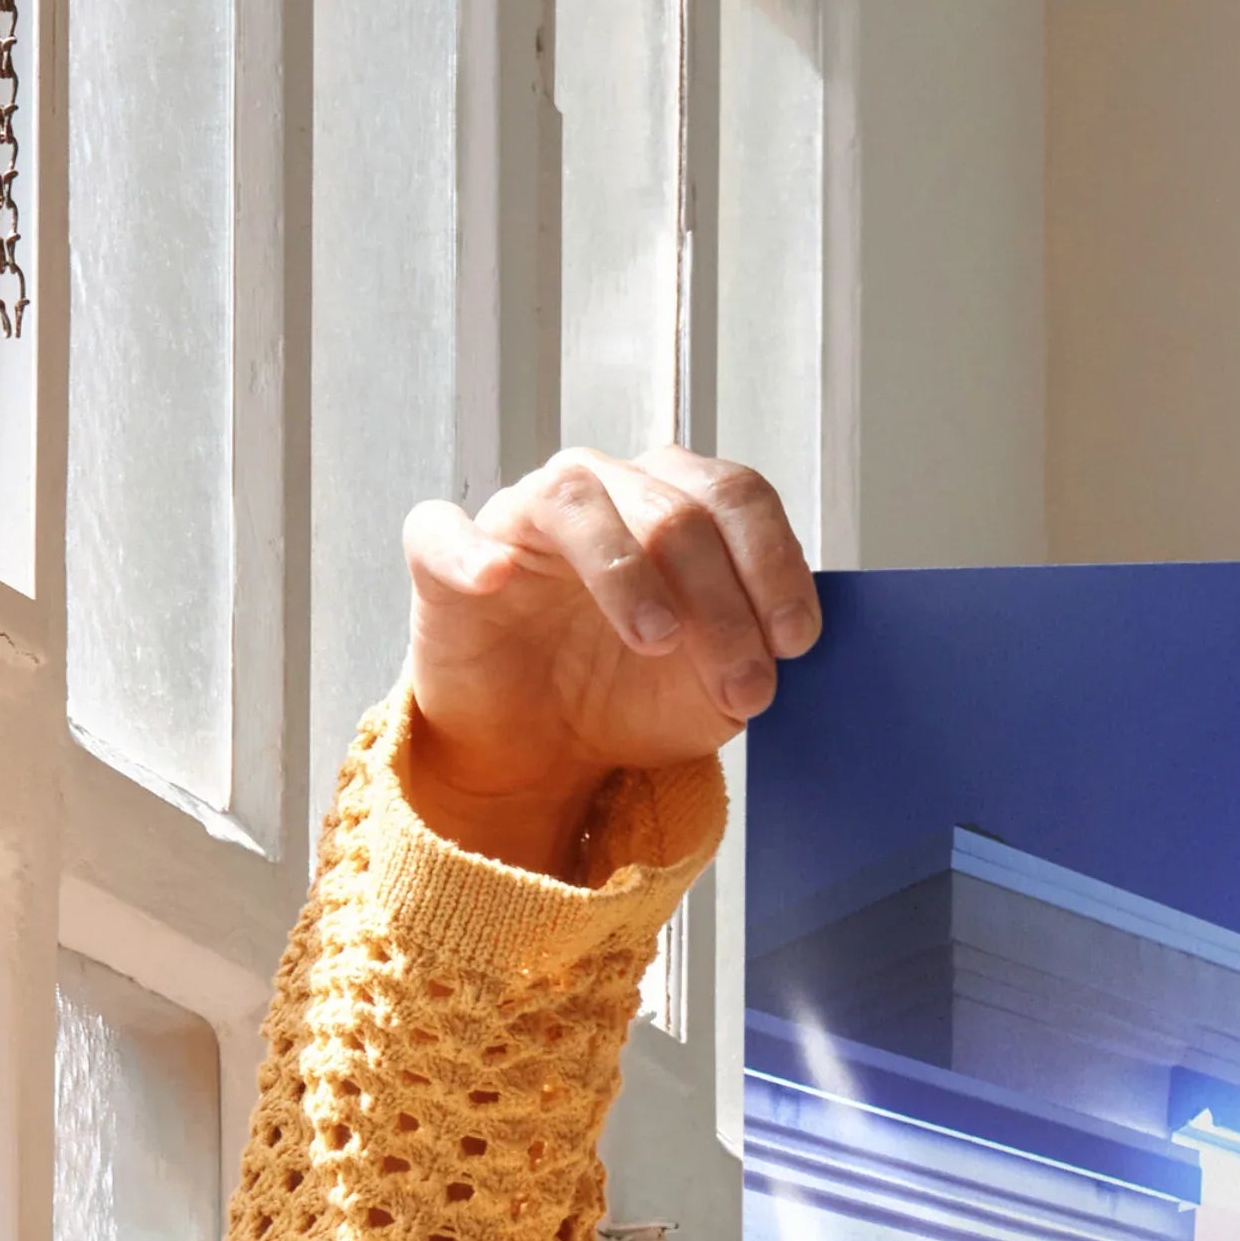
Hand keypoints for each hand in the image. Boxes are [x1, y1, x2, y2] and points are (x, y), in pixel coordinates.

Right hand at [398, 448, 818, 875]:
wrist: (545, 749)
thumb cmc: (631, 696)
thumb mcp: (716, 689)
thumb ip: (755, 655)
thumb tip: (786, 644)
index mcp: (677, 505)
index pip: (736, 497)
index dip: (774, 563)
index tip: (795, 641)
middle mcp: (604, 491)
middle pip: (674, 509)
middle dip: (722, 603)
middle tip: (743, 685)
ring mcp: (522, 517)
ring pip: (576, 501)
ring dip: (627, 572)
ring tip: (658, 641)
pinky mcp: (445, 557)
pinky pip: (443, 532)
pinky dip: (469, 550)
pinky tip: (496, 578)